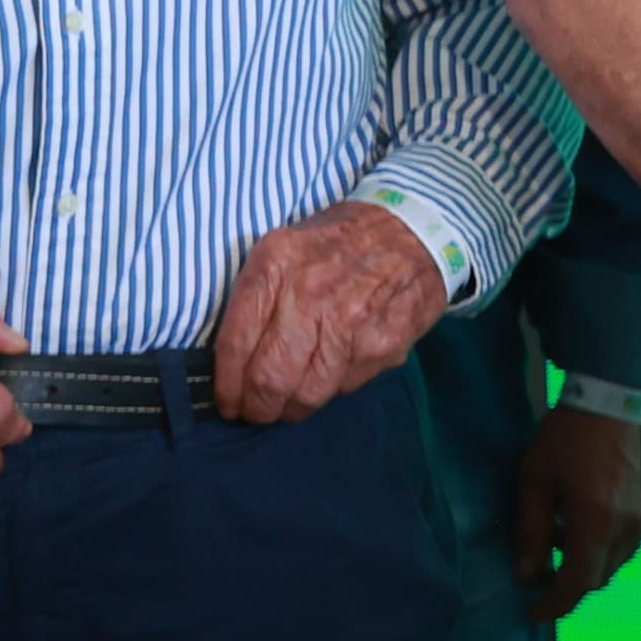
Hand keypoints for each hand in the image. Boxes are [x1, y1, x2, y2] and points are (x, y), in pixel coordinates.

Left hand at [212, 201, 450, 424]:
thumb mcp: (284, 247)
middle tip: (258, 413)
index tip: (228, 402)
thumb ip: (259, 295)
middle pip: (269, 378)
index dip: (227, 385)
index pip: (235, 343)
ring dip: (294, 409)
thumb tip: (236, 359)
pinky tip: (333, 374)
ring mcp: (349, 321)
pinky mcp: (382, 343)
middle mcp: (309, 294)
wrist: (413, 227)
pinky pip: (345, 386)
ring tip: (291, 406)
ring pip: (308, 393)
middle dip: (258, 408)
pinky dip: (334, 388)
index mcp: (275, 265)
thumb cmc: (340, 240)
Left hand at [513, 401, 640, 619]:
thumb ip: (529, 533)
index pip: (576, 582)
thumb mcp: (534, 484)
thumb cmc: (563, 441)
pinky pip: (619, 549)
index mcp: (594, 523)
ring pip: (609, 566)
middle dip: (565, 587)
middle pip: (595, 579)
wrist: (607, 404)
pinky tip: (574, 531)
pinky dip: (596, 553)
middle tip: (535, 578)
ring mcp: (637, 521)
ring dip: (581, 569)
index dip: (553, 604)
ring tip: (551, 547)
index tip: (533, 615)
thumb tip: (525, 576)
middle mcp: (622, 529)